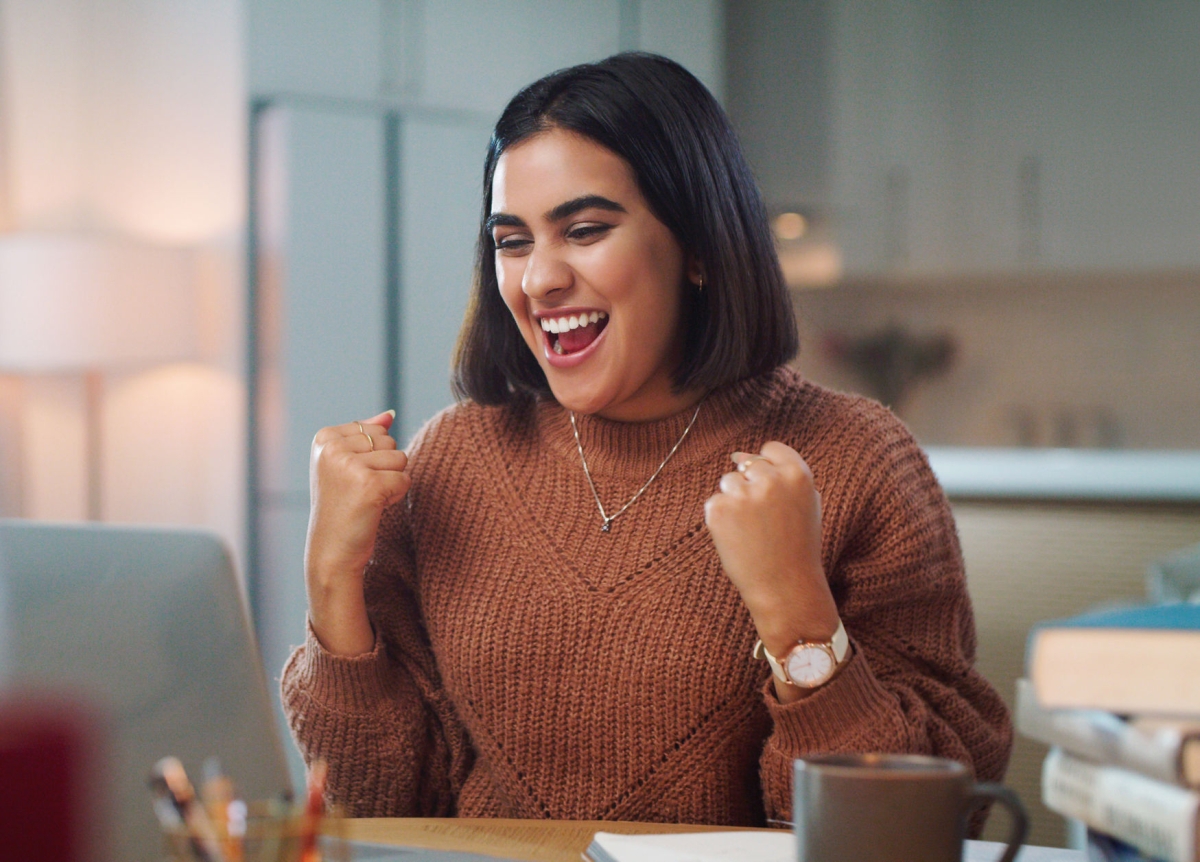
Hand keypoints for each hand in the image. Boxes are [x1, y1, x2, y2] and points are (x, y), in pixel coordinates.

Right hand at [305, 409, 407, 654]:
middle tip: (359, 492)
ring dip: (391, 482)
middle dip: (383, 467)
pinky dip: (396, 496)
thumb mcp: (347, 465)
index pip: (375, 430)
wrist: (332, 551)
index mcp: (324, 437)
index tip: (349, 479)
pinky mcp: (369, 485)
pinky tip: (374, 508)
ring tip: (366, 499)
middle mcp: (333, 447)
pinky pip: (405, 479)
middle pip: (389, 441)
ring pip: (400, 459)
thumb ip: (366, 435)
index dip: (372, 457)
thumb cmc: (342, 508)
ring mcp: (349, 465)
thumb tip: (389, 414)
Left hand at [703, 441, 839, 665]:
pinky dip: (721, 520)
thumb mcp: (805, 504)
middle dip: (751, 486)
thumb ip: (782, 475)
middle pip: (747, 465)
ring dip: (734, 501)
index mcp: (797, 474)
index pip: (770, 449)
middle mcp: (770, 479)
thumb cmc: (797, 546)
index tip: (769, 491)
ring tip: (752, 531)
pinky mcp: (719, 510)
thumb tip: (739, 455)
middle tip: (763, 521)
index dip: (768, 467)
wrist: (785, 588)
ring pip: (728, 482)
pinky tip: (739, 539)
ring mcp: (743, 494)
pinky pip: (714, 503)